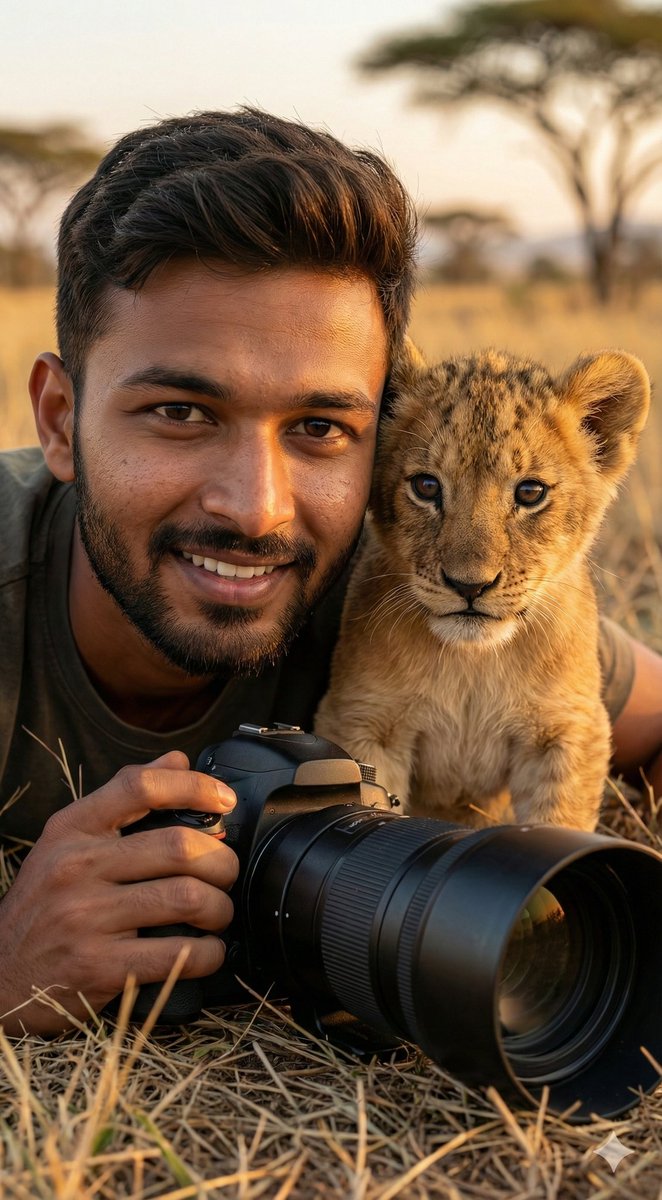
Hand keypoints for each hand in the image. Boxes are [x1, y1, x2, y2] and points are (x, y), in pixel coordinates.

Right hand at [0, 751, 237, 1034]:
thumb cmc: (44, 905)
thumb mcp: (68, 841)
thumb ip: (123, 799)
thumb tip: (177, 760)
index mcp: (71, 829)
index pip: (139, 785)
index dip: (194, 787)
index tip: (224, 800)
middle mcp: (76, 867)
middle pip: (179, 846)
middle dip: (222, 861)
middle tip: (226, 874)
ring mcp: (85, 918)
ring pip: (187, 898)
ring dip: (220, 908)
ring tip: (217, 914)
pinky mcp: (98, 967)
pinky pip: (178, 954)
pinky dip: (208, 954)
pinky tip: (206, 952)